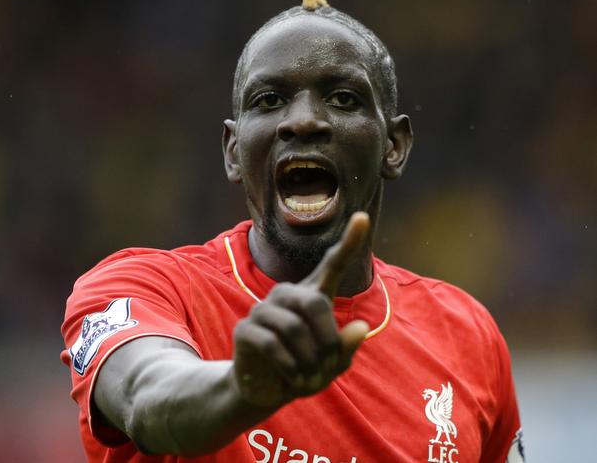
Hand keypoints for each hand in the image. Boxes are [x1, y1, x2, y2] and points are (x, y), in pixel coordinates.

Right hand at [232, 212, 370, 407]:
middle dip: (328, 340)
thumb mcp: (331, 364)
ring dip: (309, 360)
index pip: (332, 264)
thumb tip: (360, 327)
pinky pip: (271, 343)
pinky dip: (289, 366)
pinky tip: (292, 378)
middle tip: (328, 367)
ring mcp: (262, 310)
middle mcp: (286, 295)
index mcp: (312, 296)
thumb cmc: (304, 370)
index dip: (348, 243)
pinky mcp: (245, 329)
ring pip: (294, 327)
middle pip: (314, 303)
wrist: (267, 390)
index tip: (363, 217)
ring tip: (310, 379)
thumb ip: (346, 347)